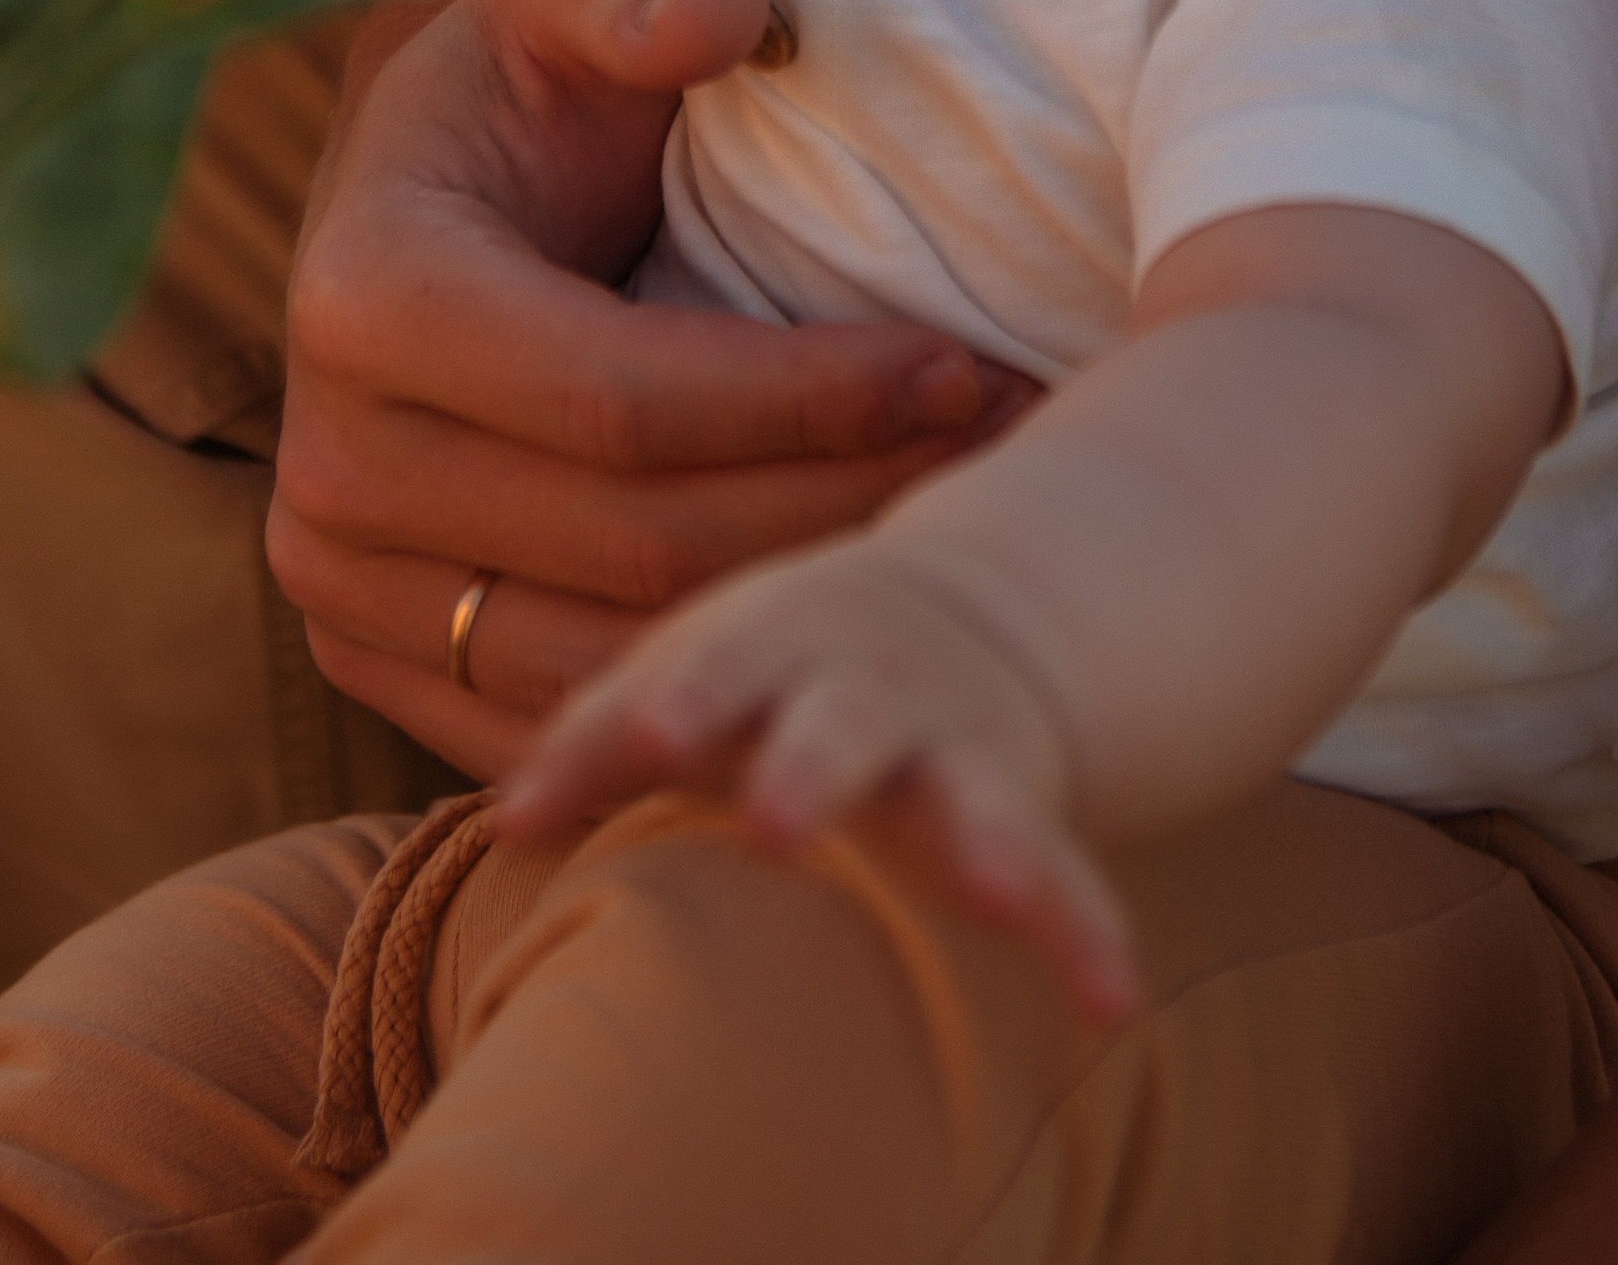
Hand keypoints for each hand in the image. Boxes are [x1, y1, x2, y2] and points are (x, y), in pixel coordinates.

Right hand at [266, 0, 1036, 773]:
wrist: (427, 194)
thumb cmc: (526, 80)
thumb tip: (730, 9)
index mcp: (366, 295)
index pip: (620, 397)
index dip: (807, 397)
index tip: (959, 365)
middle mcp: (329, 466)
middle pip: (631, 543)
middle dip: (837, 504)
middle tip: (1001, 451)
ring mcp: (343, 583)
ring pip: (611, 655)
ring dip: (799, 608)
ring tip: (952, 529)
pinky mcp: (380, 663)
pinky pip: (569, 711)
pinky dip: (714, 675)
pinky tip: (840, 607)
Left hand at [496, 537, 1138, 1024]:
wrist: (968, 612)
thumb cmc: (777, 667)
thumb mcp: (692, 674)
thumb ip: (599, 742)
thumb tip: (508, 825)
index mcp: (773, 644)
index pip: (717, 665)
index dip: (686, 695)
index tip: (651, 732)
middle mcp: (869, 688)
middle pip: (839, 724)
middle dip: (812, 766)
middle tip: (777, 820)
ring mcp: (956, 749)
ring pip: (972, 791)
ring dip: (985, 838)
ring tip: (994, 895)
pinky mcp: (1024, 814)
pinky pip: (1068, 878)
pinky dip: (1087, 936)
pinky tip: (1110, 1006)